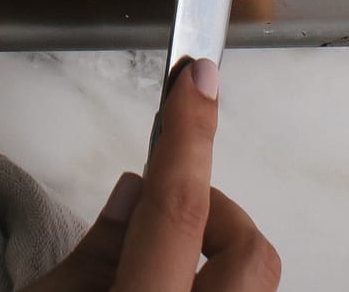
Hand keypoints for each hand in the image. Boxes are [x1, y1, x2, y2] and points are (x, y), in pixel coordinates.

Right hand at [25, 59, 279, 289]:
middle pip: (250, 250)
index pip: (177, 209)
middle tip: (156, 214)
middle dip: (215, 216)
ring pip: (252, 279)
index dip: (190, 134)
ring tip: (153, 264)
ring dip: (209, 256)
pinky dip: (209, 280)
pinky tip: (167, 288)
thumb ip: (96, 250)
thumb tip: (136, 192)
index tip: (196, 78)